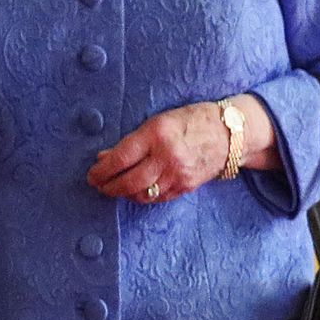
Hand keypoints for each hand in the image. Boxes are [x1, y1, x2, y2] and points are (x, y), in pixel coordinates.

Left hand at [88, 98, 268, 202]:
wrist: (228, 134)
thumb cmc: (190, 121)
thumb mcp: (158, 121)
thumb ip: (132, 141)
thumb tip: (104, 157)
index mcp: (157, 134)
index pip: (121, 158)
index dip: (102, 171)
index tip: (92, 175)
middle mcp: (167, 156)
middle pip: (129, 181)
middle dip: (110, 187)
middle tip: (99, 186)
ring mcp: (178, 175)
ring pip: (142, 194)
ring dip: (124, 194)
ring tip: (115, 188)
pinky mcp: (185, 187)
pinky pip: (157, 198)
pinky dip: (143, 196)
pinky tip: (136, 191)